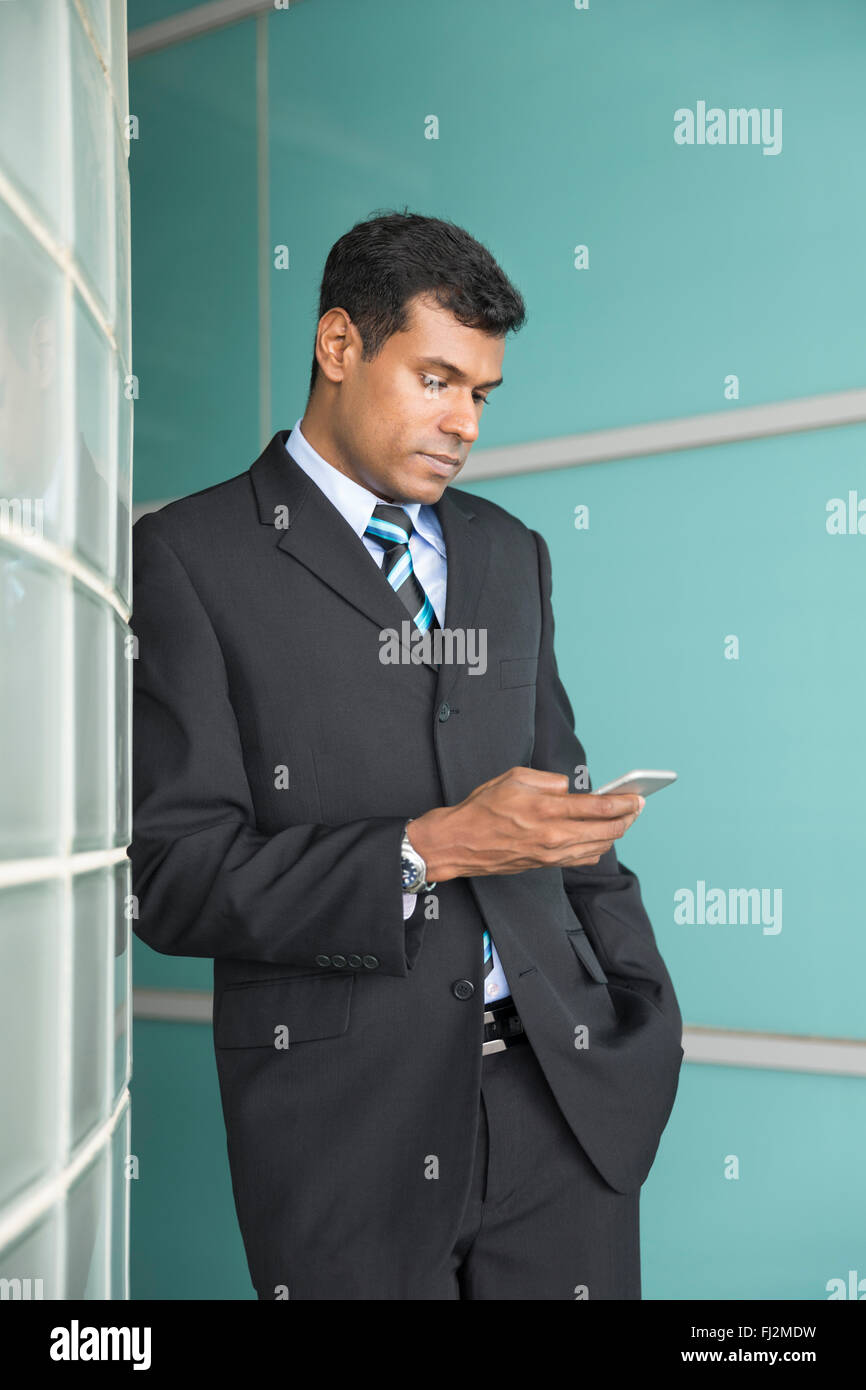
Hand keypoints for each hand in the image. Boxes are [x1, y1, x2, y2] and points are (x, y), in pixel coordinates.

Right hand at [406, 766, 642, 882]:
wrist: (460, 842)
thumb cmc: (482, 808)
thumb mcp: (514, 777)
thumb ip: (548, 780)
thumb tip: (569, 788)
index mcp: (547, 809)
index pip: (599, 807)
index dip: (624, 802)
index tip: (637, 797)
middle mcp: (554, 835)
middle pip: (607, 831)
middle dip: (628, 818)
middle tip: (637, 807)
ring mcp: (551, 854)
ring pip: (598, 847)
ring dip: (615, 834)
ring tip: (623, 821)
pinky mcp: (546, 864)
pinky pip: (582, 859)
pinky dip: (597, 848)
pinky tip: (600, 839)